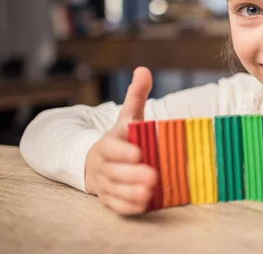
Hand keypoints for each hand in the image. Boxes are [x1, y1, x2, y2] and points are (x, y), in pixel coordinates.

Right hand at [84, 67, 157, 214]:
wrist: (96, 162)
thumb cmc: (120, 138)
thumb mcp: (126, 116)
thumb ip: (135, 96)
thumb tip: (143, 69)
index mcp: (108, 143)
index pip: (111, 148)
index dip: (122, 151)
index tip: (139, 152)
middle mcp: (104, 165)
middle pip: (114, 171)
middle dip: (132, 174)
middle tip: (153, 175)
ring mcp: (105, 183)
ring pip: (115, 190)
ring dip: (131, 192)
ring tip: (149, 191)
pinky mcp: (109, 198)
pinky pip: (115, 205)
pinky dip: (128, 206)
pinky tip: (143, 204)